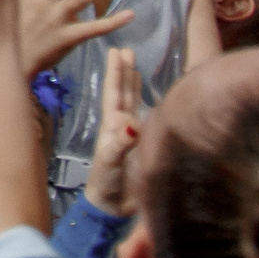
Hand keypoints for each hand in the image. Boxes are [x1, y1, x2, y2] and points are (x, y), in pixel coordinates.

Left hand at [83, 47, 142, 215]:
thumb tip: (132, 123)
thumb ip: (122, 143)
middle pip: (122, 92)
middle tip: (126, 49)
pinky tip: (150, 98)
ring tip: (136, 65)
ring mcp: (131, 135)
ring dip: (134, 84)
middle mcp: (121, 126)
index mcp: (112, 126)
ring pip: (132, 102)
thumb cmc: (108, 184)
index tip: (116, 51)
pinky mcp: (143, 146)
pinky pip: (146, 118)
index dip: (116, 72)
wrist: (113, 208)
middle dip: (124, 71)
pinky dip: (147, 105)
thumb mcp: (112, 162)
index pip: (114, 92)